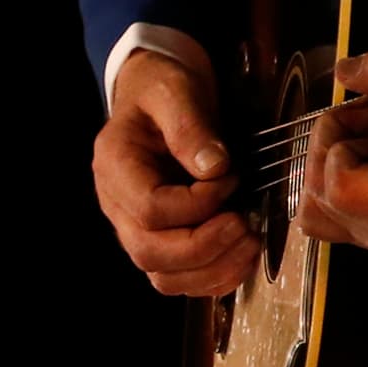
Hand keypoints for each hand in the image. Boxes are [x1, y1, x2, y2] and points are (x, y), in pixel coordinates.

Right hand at [94, 45, 256, 297]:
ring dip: (212, 270)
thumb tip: (214, 168)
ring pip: (162, 276)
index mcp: (116, 168)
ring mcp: (135, 227)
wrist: (156, 93)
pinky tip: (244, 258)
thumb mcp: (176, 90)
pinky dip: (212, 278)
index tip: (231, 178)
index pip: (150, 209)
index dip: (197, 204)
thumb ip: (190, 125)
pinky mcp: (160, 237)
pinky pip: (177, 277)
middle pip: (150, 253)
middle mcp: (118, 206)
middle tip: (246, 224)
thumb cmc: (163, 88)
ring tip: (251, 242)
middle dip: (206, 247)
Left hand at [297, 43, 367, 258]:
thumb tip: (346, 70)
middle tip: (363, 120)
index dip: (338, 141)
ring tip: (365, 144)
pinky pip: (338, 221)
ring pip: (320, 215)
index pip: (339, 188)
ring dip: (331, 173)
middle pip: (317, 200)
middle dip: (330, 150)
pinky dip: (339, 189)